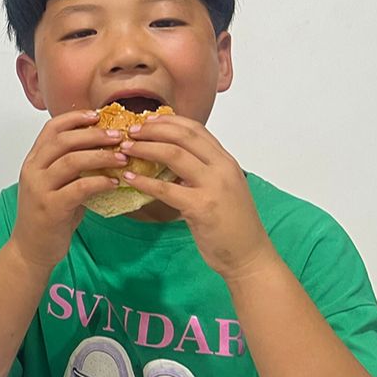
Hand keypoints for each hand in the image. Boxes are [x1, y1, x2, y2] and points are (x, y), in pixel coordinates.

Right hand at [12, 109, 126, 269]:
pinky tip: (114, 182)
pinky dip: (99, 182)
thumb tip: (104, 150)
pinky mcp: (51, 208)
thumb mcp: (56, 185)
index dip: (75, 118)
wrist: (30, 249)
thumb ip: (72, 168)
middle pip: (63, 140)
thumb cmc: (48, 217)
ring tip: (123, 158)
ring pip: (71, 161)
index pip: (51, 129)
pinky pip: (78, 188)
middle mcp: (33, 171)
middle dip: (94, 134)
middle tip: (119, 136)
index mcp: (33, 161)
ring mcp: (40, 189)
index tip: (98, 116)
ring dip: (101, 156)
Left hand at [120, 115, 277, 281]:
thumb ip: (200, 171)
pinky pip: (166, 189)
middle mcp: (222, 168)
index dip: (169, 121)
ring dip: (145, 148)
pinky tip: (129, 179)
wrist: (249, 255)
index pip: (196, 129)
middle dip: (153, 129)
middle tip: (130, 131)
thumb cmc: (232, 225)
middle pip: (183, 136)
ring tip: (126, 148)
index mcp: (226, 161)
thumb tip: (167, 158)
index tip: (147, 120)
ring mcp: (214, 187)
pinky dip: (144, 181)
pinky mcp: (201, 207)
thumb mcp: (220, 188)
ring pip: (174, 155)